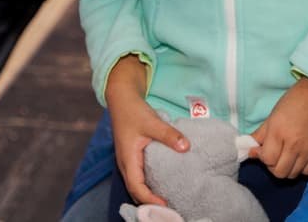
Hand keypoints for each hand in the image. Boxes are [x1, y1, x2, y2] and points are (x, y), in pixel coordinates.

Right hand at [105, 55, 189, 206]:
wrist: (122, 99)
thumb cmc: (134, 111)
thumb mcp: (152, 122)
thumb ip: (169, 135)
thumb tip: (186, 147)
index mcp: (128, 159)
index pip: (137, 188)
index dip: (151, 199)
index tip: (167, 206)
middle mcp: (126, 164)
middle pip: (136, 191)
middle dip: (151, 203)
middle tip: (171, 209)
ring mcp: (129, 161)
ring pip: (137, 185)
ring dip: (149, 194)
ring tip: (168, 200)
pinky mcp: (133, 157)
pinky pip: (140, 177)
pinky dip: (149, 184)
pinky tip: (163, 183)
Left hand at [249, 77, 307, 178]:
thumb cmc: (293, 102)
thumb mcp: (272, 116)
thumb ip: (259, 136)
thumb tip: (250, 153)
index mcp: (279, 132)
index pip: (267, 159)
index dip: (262, 157)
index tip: (262, 150)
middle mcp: (294, 144)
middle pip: (279, 172)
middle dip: (272, 165)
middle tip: (274, 155)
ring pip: (293, 174)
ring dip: (287, 167)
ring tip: (287, 155)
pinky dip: (301, 168)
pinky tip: (300, 157)